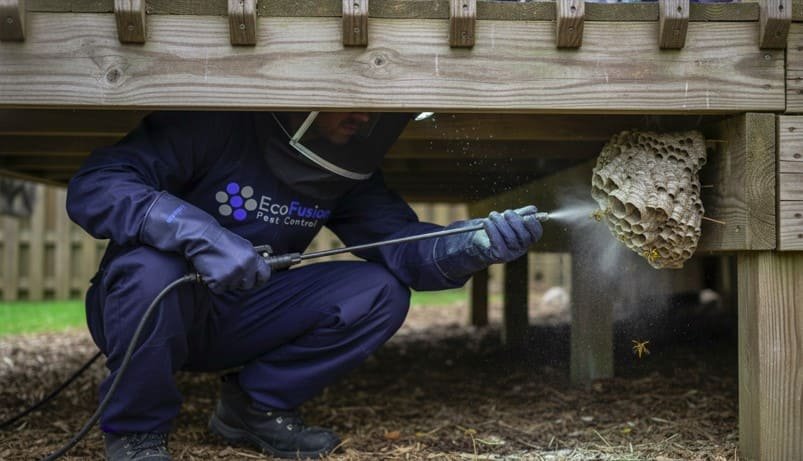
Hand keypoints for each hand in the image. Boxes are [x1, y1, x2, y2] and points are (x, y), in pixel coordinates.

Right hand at [140, 193, 270, 293]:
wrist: (201, 238)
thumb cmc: (221, 241)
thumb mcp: (244, 246)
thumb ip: (252, 259)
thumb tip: (259, 270)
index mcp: (253, 257)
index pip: (265, 275)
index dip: (259, 279)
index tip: (255, 280)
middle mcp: (245, 267)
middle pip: (248, 285)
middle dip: (240, 281)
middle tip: (230, 271)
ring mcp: (232, 275)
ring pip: (233, 287)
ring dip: (226, 281)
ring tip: (219, 267)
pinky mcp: (219, 281)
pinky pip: (220, 289)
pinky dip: (215, 283)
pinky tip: (212, 271)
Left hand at [433, 205, 543, 280]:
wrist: (479, 241)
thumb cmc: (497, 228)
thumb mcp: (509, 219)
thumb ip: (521, 214)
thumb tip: (533, 209)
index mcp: (526, 239)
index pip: (536, 234)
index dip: (534, 225)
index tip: (527, 217)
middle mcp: (521, 249)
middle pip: (524, 236)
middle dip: (515, 221)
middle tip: (506, 212)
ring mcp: (510, 254)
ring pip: (510, 238)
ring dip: (500, 222)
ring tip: (492, 215)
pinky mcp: (499, 256)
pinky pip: (497, 242)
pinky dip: (491, 230)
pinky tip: (486, 222)